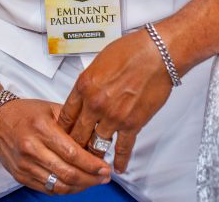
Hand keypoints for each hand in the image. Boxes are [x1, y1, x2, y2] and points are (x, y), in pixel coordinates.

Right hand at [0, 98, 111, 194]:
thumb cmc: (26, 113)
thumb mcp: (50, 108)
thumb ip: (72, 121)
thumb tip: (95, 135)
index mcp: (41, 128)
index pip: (72, 153)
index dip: (91, 164)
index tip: (104, 166)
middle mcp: (31, 148)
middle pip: (67, 172)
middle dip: (91, 178)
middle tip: (104, 176)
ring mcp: (25, 165)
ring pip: (58, 185)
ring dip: (80, 187)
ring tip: (93, 181)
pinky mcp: (20, 176)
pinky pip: (47, 189)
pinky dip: (64, 189)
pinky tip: (76, 184)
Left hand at [58, 29, 172, 173]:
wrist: (156, 54)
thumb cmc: (131, 51)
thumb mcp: (99, 62)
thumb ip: (89, 82)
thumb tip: (85, 94)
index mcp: (84, 85)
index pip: (65, 115)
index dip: (62, 129)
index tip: (62, 136)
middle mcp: (95, 103)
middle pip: (77, 134)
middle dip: (74, 146)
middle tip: (73, 153)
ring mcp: (113, 116)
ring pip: (96, 145)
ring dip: (93, 155)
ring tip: (92, 162)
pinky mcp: (132, 124)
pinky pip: (122, 148)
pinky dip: (120, 160)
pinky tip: (118, 167)